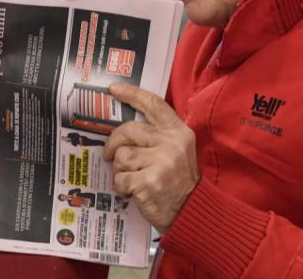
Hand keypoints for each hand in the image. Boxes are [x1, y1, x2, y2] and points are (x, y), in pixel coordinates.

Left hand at [102, 83, 199, 232]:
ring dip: (121, 170)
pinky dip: (121, 187)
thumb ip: (157, 136)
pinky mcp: (148, 181)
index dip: (132, 94)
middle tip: (109, 154)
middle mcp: (170, 143)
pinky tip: (132, 192)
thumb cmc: (178, 182)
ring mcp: (160, 162)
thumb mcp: (177, 152)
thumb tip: (124, 129)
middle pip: (128, 130)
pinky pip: (120, 178)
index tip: (114, 88)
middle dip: (114, 143)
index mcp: (178, 132)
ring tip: (132, 179)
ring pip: (122, 156)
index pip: (154, 104)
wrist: (192, 213)